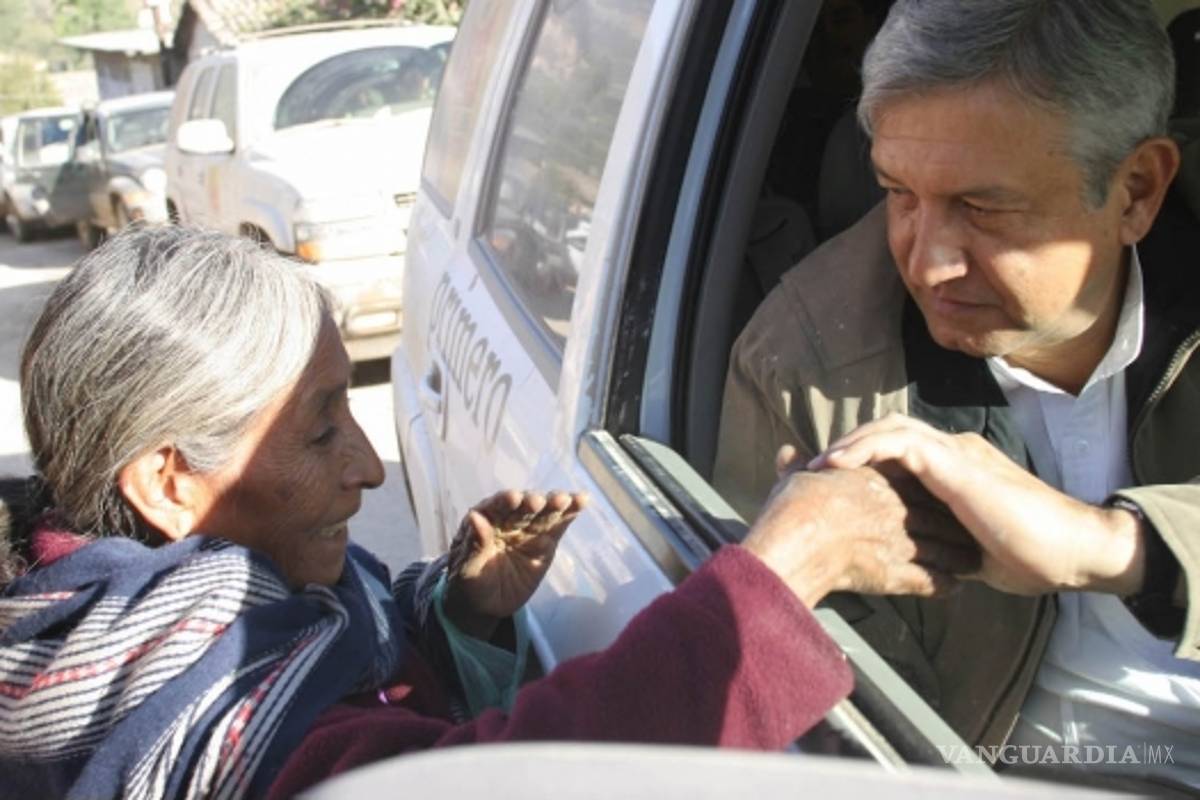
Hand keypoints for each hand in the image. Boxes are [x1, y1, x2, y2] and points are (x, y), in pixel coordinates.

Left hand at [443, 490, 586, 638]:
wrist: (486, 603)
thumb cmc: (469, 582)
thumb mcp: (466, 569)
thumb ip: (473, 545)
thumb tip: (474, 517)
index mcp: (485, 519)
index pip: (495, 507)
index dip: (504, 501)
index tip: (514, 498)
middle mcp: (509, 518)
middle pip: (523, 508)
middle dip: (532, 502)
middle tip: (539, 502)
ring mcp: (529, 528)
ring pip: (544, 513)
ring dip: (555, 504)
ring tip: (565, 500)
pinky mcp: (546, 540)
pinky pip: (559, 524)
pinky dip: (570, 512)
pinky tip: (581, 500)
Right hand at [742, 464, 980, 607]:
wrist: (798, 539)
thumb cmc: (796, 505)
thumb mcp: (796, 476)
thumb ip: (796, 466)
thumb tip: (786, 453)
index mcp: (877, 483)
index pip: (914, 485)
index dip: (929, 491)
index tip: (940, 496)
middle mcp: (896, 510)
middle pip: (937, 515)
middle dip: (956, 523)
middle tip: (972, 529)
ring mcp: (900, 543)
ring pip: (943, 548)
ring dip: (960, 556)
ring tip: (974, 562)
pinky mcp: (897, 575)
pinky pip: (931, 580)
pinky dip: (946, 584)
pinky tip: (956, 587)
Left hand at [809, 414, 1144, 595]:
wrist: (1074, 552)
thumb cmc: (1031, 556)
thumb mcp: (970, 549)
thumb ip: (943, 545)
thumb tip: (917, 566)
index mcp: (956, 471)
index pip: (900, 452)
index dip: (862, 462)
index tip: (827, 485)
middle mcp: (954, 453)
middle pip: (889, 432)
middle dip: (848, 446)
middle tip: (811, 470)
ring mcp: (957, 454)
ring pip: (890, 429)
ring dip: (849, 444)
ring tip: (816, 466)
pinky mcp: (957, 463)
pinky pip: (900, 443)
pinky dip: (864, 449)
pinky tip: (838, 466)